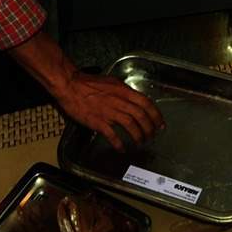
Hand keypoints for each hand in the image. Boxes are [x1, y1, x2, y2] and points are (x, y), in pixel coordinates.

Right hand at [8, 29, 164, 150]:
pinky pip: (112, 134)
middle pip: (141, 116)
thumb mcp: (112, 83)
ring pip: (130, 125)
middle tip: (151, 136)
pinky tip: (122, 148)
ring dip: (138, 135)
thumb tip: (133, 101)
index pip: (146, 103)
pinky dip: (119, 143)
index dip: (156, 115)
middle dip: (149, 128)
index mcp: (123, 91)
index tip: (160, 124)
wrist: (71, 86)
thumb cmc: (89, 83)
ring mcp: (109, 112)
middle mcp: (119, 101)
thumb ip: (123, 92)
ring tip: (140, 142)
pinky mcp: (98, 121)